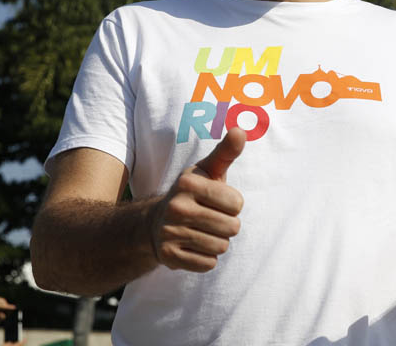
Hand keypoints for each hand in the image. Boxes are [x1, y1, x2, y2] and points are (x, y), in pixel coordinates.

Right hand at [149, 127, 245, 271]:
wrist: (155, 224)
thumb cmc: (193, 193)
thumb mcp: (209, 170)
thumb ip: (227, 152)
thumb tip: (240, 130)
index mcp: (188, 183)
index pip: (237, 204)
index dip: (233, 205)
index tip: (217, 201)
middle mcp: (175, 207)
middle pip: (232, 227)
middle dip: (228, 225)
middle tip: (210, 219)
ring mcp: (169, 233)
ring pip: (221, 247)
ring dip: (218, 242)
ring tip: (202, 232)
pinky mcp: (168, 257)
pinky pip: (208, 264)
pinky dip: (206, 258)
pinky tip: (194, 246)